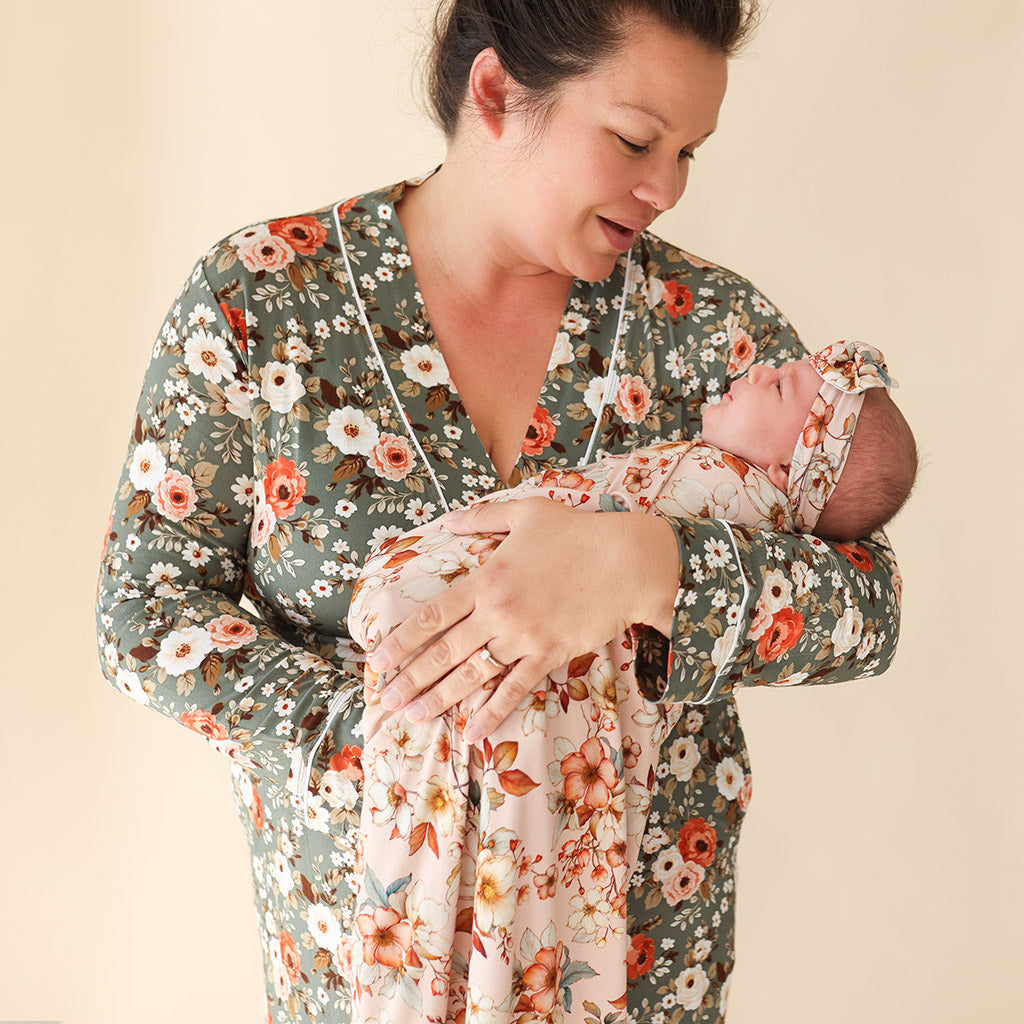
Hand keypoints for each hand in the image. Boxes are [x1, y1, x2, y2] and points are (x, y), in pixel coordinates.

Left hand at [366, 497, 679, 742]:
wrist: (628, 561)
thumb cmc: (578, 533)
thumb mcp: (526, 513)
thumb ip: (481, 518)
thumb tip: (447, 522)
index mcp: (486, 579)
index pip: (432, 615)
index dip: (403, 640)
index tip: (378, 659)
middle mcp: (498, 612)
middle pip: (444, 651)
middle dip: (410, 677)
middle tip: (385, 699)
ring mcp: (524, 637)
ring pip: (472, 674)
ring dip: (440, 697)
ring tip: (414, 715)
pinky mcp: (550, 655)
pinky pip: (515, 688)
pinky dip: (492, 711)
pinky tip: (472, 731)